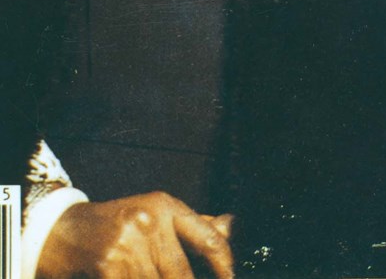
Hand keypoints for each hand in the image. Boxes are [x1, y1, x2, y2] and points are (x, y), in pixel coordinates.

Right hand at [36, 191, 233, 278]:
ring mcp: (128, 242)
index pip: (207, 237)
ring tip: (147, 278)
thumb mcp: (155, 216)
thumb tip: (230, 228)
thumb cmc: (117, 225)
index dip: (224, 265)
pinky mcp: (108, 264)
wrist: (64, 231)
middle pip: (182, 274)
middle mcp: (149, 220)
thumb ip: (192, 227)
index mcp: (165, 205)